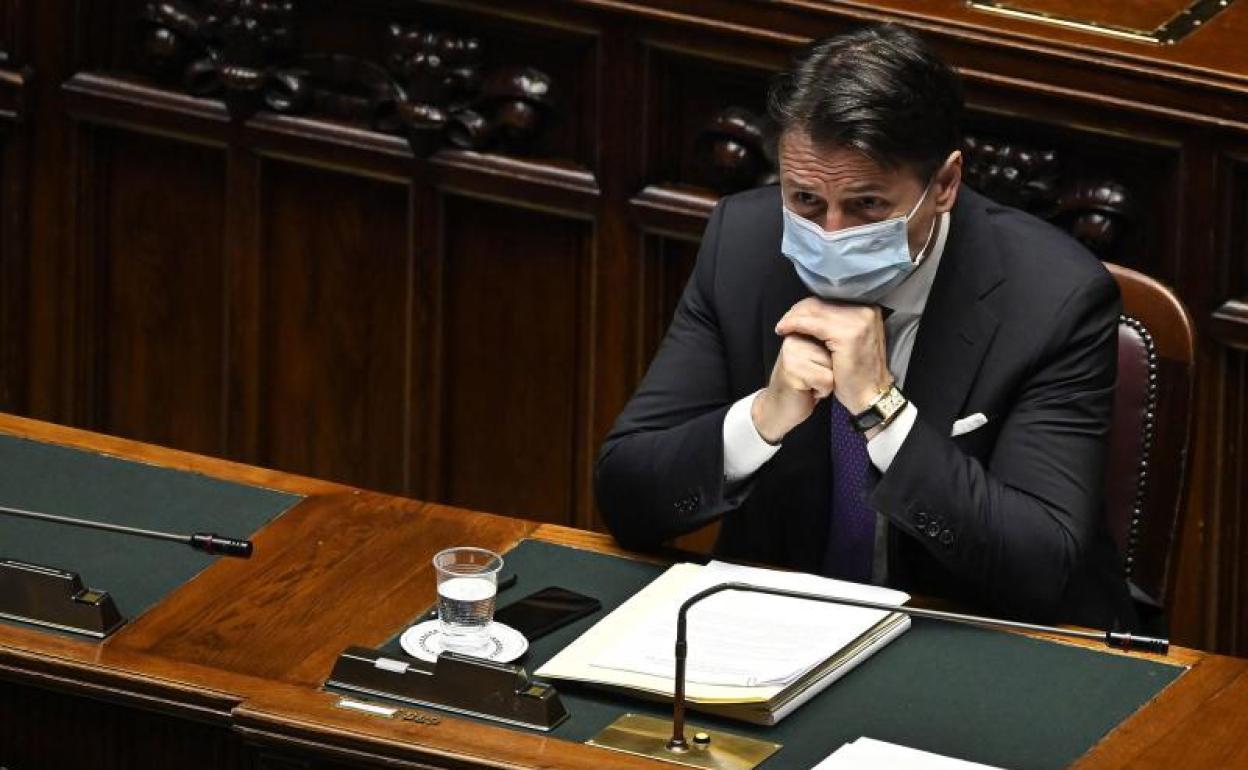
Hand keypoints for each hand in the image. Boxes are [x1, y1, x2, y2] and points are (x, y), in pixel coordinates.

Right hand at [751, 333, 833, 443]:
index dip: (832, 356)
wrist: (780, 408)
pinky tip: (808, 391)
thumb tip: (845, 334)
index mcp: (798, 332)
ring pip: (832, 365)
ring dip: (828, 380)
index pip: (831, 336)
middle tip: (812, 376)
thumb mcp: (814, 357)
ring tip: (811, 383)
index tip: (816, 366)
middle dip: (831, 367)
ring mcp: (791, 355)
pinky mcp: (794, 372)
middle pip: (835, 350)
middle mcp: (793, 340)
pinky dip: (823, 390)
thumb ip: (825, 342)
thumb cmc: (802, 384)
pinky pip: (827, 380)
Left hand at [774, 298, 891, 414]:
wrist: (871, 395)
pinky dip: (794, 324)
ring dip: (793, 317)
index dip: (808, 306)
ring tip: (782, 327)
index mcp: (869, 309)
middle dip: (798, 310)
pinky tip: (784, 330)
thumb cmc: (858, 372)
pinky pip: (812, 324)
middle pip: (822, 301)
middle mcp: (866, 310)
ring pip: (814, 310)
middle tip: (783, 322)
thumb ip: (839, 323)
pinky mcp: (847, 334)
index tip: (792, 316)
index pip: (831, 299)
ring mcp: (859, 320)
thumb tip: (811, 310)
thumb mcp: (852, 340)